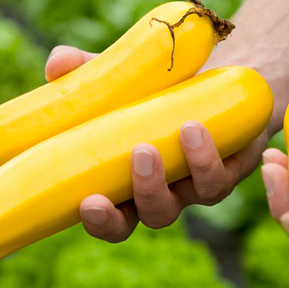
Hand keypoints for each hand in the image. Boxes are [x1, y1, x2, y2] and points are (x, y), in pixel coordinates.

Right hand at [45, 46, 268, 241]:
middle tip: (138, 155)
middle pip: (153, 216)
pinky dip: (207, 155)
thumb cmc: (153, 86)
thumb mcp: (118, 77)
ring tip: (177, 129)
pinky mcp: (232, 168)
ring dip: (178, 171)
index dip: (100, 221)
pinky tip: (194, 125)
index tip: (88, 202)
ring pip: (193, 197)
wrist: (213, 75)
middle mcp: (166, 190)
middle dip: (145, 195)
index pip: (112, 219)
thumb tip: (56, 66)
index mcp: (130, 183)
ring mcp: (199, 182)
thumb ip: (85, 71)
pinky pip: (220, 176)